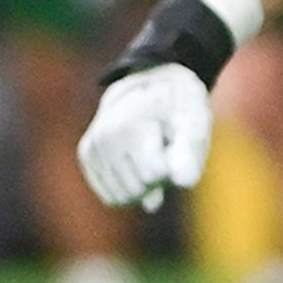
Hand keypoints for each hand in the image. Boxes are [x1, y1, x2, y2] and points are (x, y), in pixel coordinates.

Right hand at [78, 65, 213, 209]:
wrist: (150, 84)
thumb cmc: (178, 108)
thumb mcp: (195, 124)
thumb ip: (189, 158)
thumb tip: (165, 196)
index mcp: (131, 125)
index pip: (154, 175)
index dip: (171, 168)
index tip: (174, 143)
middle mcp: (104, 136)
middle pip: (137, 191)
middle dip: (156, 180)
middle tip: (163, 149)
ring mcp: (92, 146)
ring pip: (122, 198)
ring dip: (142, 186)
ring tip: (149, 153)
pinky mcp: (87, 156)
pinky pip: (111, 197)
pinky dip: (128, 187)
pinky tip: (135, 162)